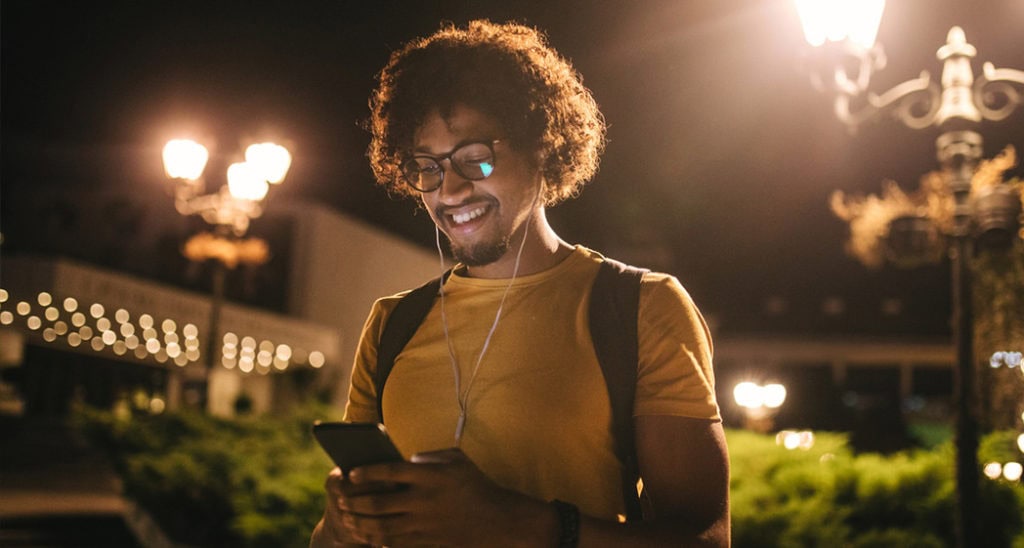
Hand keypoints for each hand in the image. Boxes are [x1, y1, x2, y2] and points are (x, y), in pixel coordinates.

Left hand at [338, 448, 551, 546]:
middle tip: (341, 500)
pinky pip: (394, 542)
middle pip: (378, 503)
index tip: (350, 473)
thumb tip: (406, 461)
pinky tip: (366, 536)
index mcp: (429, 476)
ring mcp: (424, 524)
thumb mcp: (456, 460)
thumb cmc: (477, 484)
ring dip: (360, 523)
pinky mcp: (426, 541)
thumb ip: (429, 457)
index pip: (388, 472)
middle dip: (355, 502)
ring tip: (347, 519)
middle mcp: (423, 500)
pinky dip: (376, 539)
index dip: (366, 473)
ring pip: (381, 526)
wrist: (499, 520)